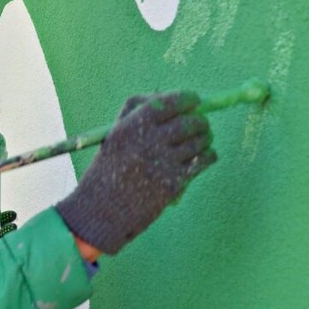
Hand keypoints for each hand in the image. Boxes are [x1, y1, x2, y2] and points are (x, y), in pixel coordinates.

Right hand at [55, 91, 216, 254]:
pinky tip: (204, 157)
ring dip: (205, 138)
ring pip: (199, 141)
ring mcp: (162, 163)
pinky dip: (208, 156)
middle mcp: (148, 142)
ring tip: (201, 141)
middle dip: (201, 121)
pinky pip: (203, 161)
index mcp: (132, 125)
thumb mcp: (115, 135)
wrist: (100, 210)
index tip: (195, 100)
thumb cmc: (109, 170)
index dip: (189, 98)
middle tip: (201, 124)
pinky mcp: (173, 183)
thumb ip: (140, 112)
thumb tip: (178, 102)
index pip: (171, 102)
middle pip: (190, 121)